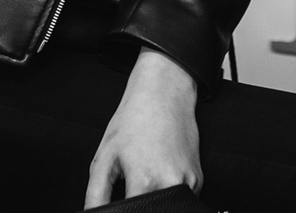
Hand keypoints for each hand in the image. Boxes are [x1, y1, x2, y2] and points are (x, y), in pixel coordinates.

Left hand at [84, 48, 200, 207]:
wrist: (164, 93)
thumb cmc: (133, 120)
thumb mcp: (105, 156)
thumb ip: (96, 194)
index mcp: (146, 181)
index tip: (121, 199)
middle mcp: (172, 185)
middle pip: (151, 212)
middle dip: (138, 205)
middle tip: (131, 183)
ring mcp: (190, 184)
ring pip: (166, 207)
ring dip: (153, 200)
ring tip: (146, 173)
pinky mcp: (199, 181)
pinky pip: (180, 199)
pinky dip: (167, 193)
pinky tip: (160, 171)